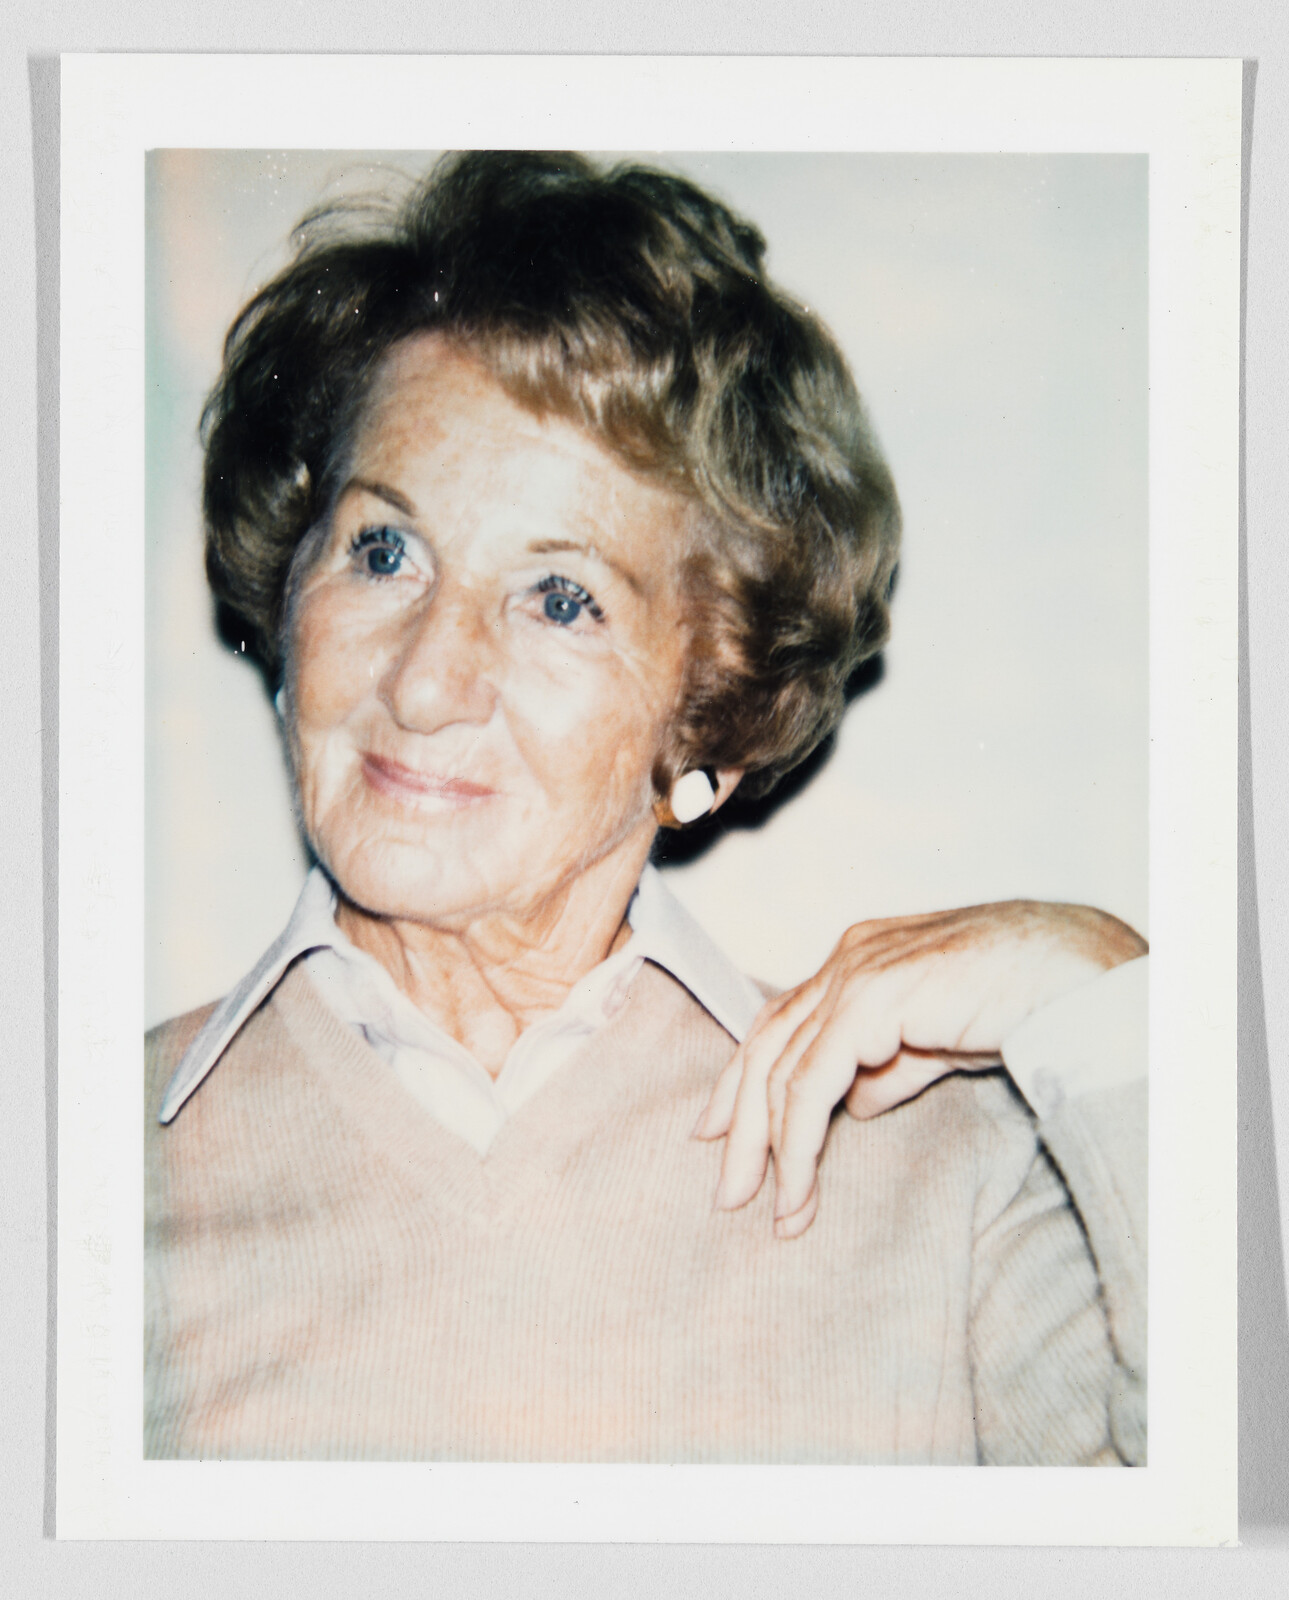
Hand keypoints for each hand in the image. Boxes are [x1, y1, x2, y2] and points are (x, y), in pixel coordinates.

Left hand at [694, 900, 1146, 1239]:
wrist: (1078, 972)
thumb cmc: (1026, 999)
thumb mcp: (943, 1043)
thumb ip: (893, 1068)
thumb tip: (855, 1106)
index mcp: (860, 960)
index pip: (781, 1022)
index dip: (742, 1081)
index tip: (718, 1133)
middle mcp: (847, 959)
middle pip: (765, 1044)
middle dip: (739, 1122)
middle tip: (729, 1192)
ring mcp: (855, 973)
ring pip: (781, 1068)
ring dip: (770, 1148)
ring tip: (775, 1212)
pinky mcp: (870, 1000)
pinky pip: (811, 1083)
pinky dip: (798, 1142)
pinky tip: (800, 1188)